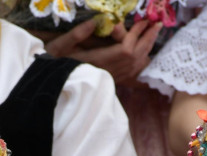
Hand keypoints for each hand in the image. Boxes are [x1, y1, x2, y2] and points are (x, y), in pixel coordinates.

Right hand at [45, 19, 161, 86]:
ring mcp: (110, 78)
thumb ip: (77, 34)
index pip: (126, 49)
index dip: (137, 34)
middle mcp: (108, 72)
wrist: (50, 85)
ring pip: (136, 67)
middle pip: (136, 57)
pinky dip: (141, 66)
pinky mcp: (109, 81)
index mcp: (98, 62)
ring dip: (146, 51)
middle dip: (148, 40)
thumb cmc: (52, 64)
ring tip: (151, 36)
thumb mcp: (60, 46)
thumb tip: (96, 20)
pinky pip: (131, 77)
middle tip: (156, 25)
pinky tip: (145, 58)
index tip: (144, 21)